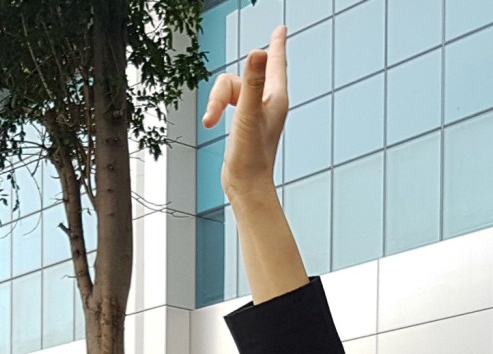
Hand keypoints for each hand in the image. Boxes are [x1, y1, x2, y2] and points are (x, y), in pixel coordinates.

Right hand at [203, 26, 289, 199]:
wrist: (246, 186)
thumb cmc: (250, 155)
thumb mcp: (247, 113)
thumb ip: (252, 82)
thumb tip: (258, 51)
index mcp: (276, 97)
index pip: (276, 62)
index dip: (277, 43)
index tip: (281, 28)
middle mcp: (269, 103)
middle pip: (242, 76)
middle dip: (223, 90)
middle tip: (212, 115)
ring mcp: (257, 112)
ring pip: (231, 89)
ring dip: (216, 103)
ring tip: (211, 123)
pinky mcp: (245, 123)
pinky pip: (230, 101)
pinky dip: (216, 108)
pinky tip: (212, 122)